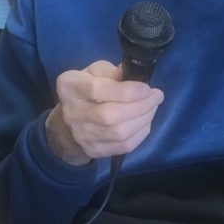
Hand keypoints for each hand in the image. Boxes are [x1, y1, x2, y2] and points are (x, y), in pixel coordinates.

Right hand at [45, 61, 163, 165]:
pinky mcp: (94, 151)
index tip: (146, 88)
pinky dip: (140, 134)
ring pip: (120, 133)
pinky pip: (124, 146)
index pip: (98, 90)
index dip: (127, 90)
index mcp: (71, 87)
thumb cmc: (85, 90)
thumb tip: (136, 76)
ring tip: (153, 107)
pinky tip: (145, 122)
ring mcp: (82, 136)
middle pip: (111, 115)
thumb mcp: (94, 72)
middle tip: (156, 96)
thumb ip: (113, 73)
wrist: (66, 125)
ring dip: (144, 119)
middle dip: (141, 105)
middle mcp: (73, 113)